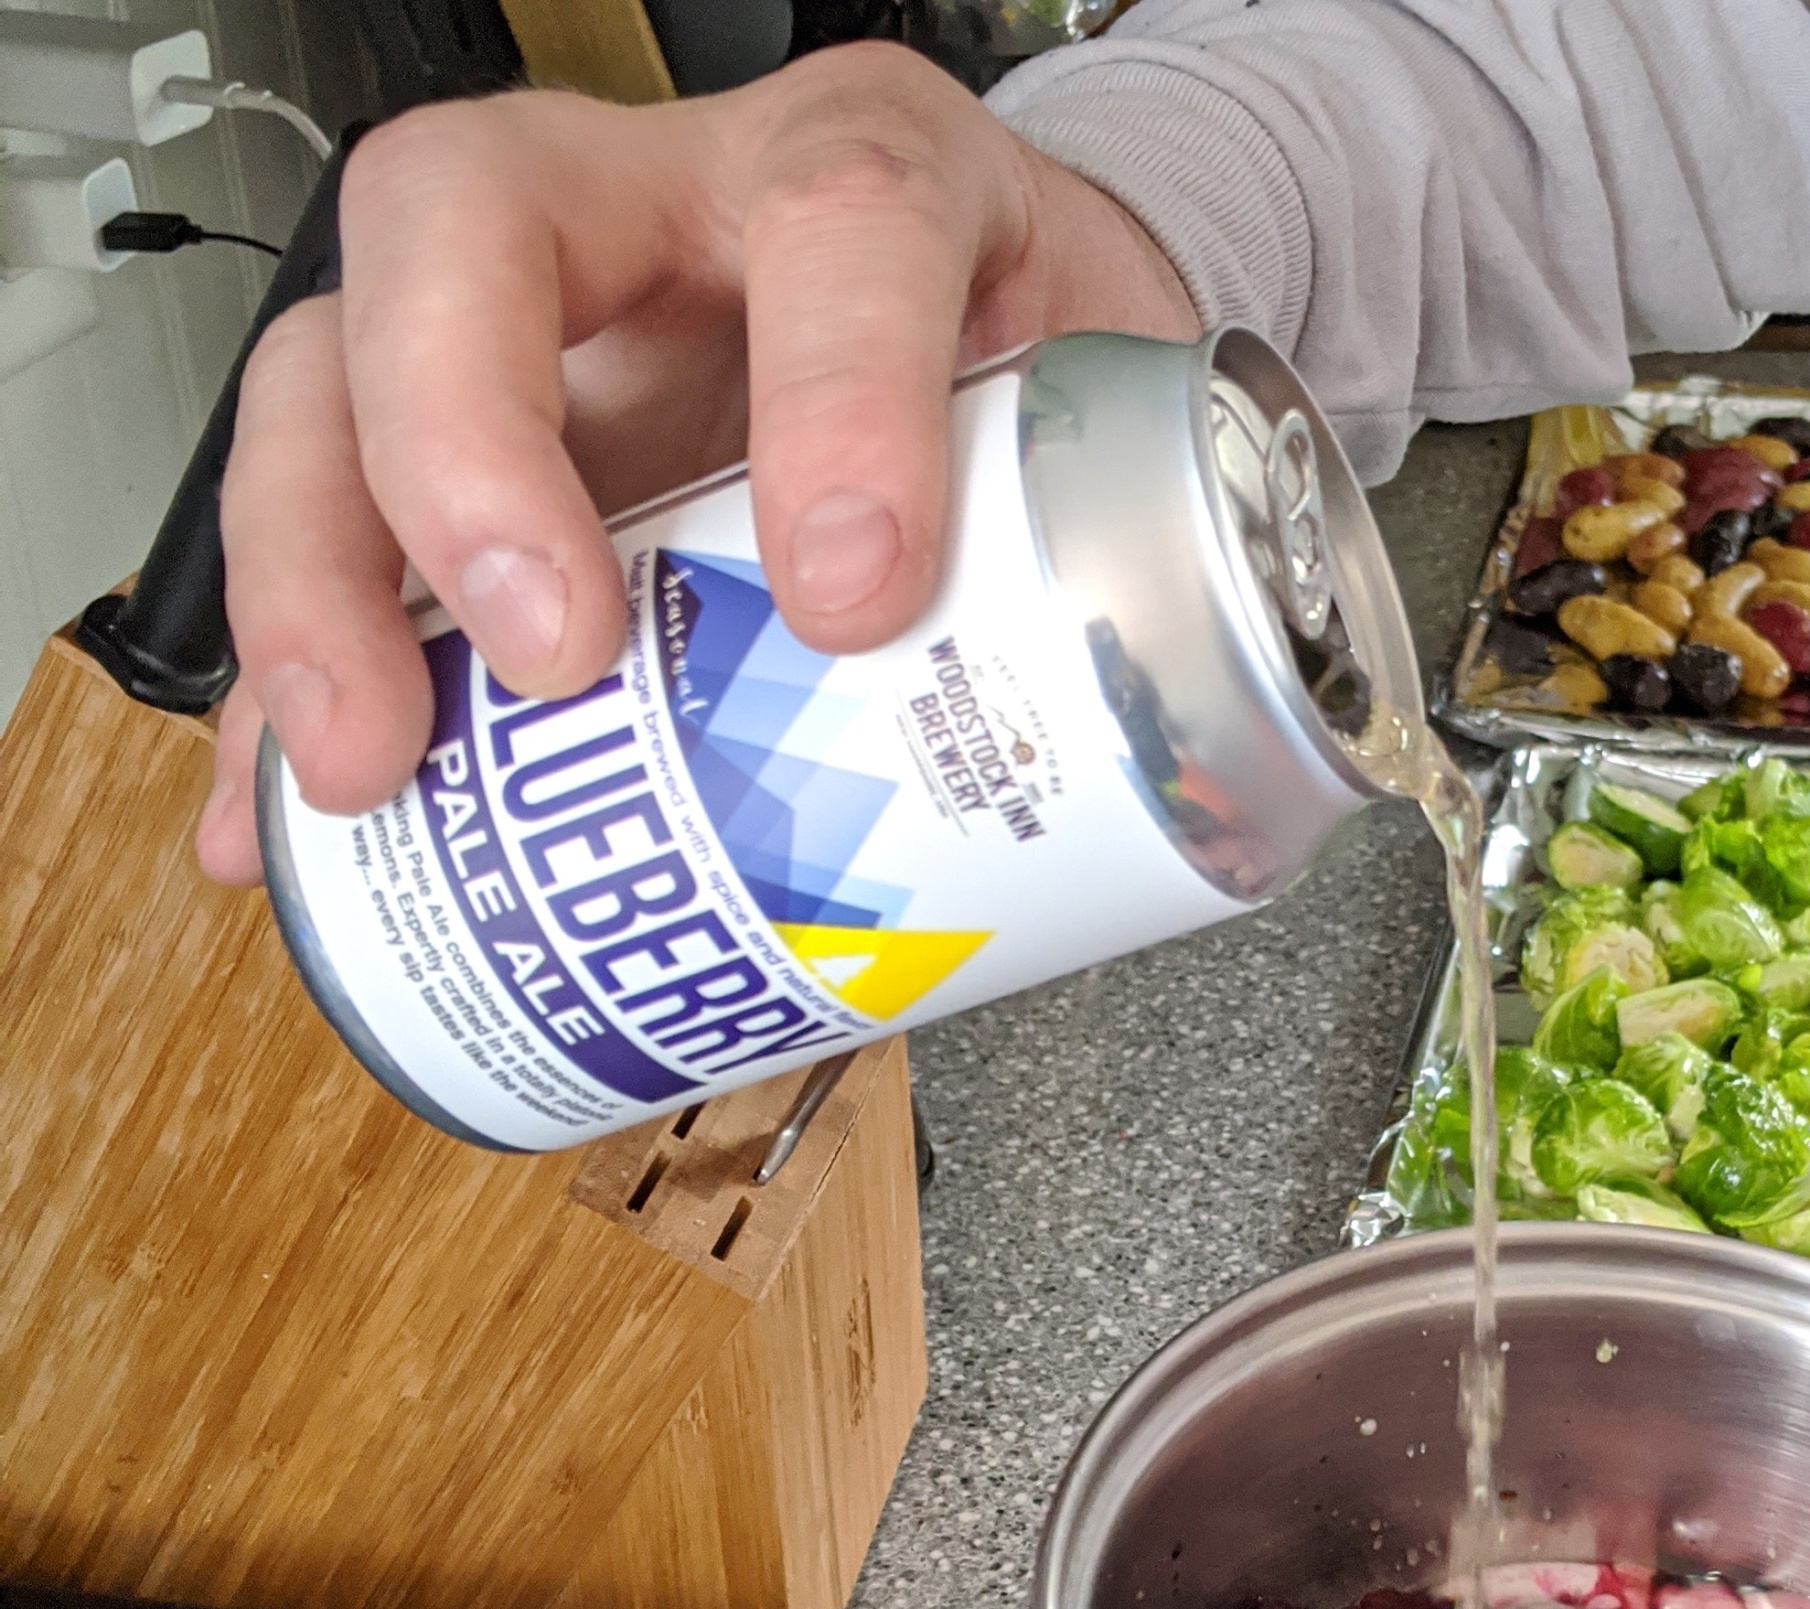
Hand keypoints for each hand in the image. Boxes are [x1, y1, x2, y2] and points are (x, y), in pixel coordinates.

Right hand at [196, 46, 1196, 883]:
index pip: (842, 220)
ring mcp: (531, 329)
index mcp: (863, 180)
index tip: (851, 594)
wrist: (983, 349)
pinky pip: (325, 534)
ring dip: (321, 577)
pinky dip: (284, 681)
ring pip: (335, 368)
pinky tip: (280, 803)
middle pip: (465, 226)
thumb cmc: (1028, 373)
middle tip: (544, 660)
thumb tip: (1099, 791)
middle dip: (464, 449)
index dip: (835, 398)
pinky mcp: (463, 454)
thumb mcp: (1105, 428)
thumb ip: (1102, 546)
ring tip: (363, 761)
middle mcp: (656, 214)